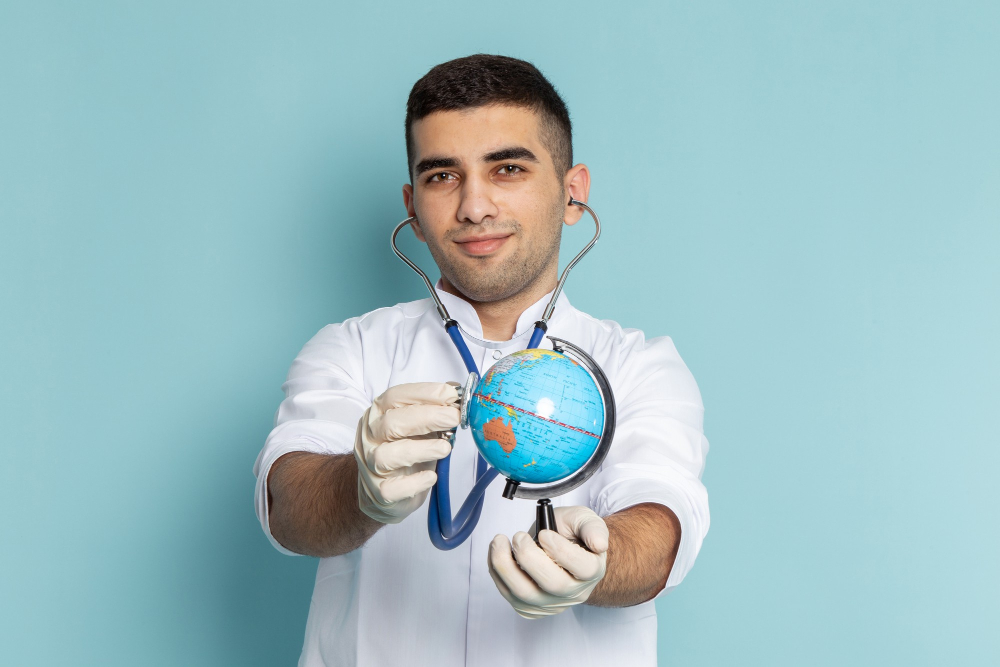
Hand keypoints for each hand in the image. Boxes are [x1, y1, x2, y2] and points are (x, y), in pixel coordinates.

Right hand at [354, 382, 458, 523]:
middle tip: (453, 418)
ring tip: (445, 448)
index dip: (424, 393)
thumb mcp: (418, 425)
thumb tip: (457, 393)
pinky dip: (414, 482)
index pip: (395, 397)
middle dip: (427, 417)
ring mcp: (371, 465)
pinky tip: (432, 476)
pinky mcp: (379, 491)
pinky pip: (391, 488)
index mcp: (378, 414)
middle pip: (392, 423)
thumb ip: (434, 409)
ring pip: (387, 456)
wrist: (381, 488)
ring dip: (421, 449)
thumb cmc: (404, 449)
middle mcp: (370, 437)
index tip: (452, 395)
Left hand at [488, 506, 608, 618]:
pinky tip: (498, 554)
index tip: (545, 533)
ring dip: (506, 567)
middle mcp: (574, 592)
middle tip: (519, 537)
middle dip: (529, 557)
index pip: (583, 568)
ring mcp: (552, 603)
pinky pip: (511, 597)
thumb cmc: (573, 534)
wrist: (563, 549)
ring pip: (526, 595)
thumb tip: (599, 544)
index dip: (561, 551)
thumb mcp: (584, 520)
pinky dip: (498, 574)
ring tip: (499, 542)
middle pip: (553, 585)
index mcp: (592, 569)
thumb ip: (592, 527)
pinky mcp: (532, 607)